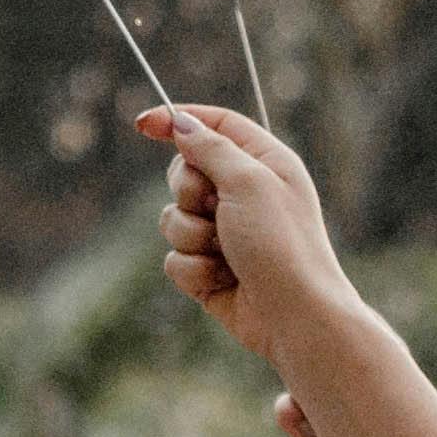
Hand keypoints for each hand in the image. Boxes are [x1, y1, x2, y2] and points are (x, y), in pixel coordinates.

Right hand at [145, 103, 350, 362]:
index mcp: (264, 163)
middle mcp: (244, 194)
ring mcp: (225, 233)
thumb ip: (210, 148)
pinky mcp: (209, 268)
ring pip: (173, 218)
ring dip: (190, 235)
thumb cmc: (280, 244)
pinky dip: (193, 269)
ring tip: (222, 251)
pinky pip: (175, 257)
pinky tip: (222, 280)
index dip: (179, 120)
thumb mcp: (248, 182)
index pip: (216, 125)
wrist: (294, 315)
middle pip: (185, 171)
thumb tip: (181, 123)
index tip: (142, 125)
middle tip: (211, 206)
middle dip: (187, 191)